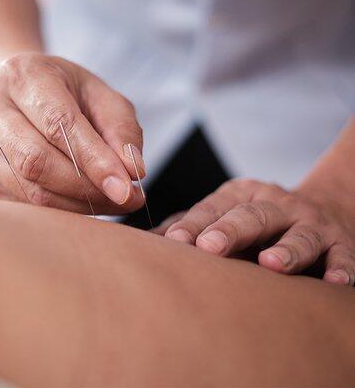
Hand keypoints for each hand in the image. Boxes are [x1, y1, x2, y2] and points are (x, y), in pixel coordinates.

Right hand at [0, 53, 144, 213]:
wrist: (19, 92)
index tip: (126, 188)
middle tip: (126, 198)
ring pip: (29, 189)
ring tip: (111, 201)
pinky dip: (61, 211)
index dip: (93, 160)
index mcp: (22, 75)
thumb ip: (121, 129)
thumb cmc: (66, 92)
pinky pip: (25, 204)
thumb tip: (132, 172)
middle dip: (85, 188)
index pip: (57, 124)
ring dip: (77, 205)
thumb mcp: (100, 95)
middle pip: (36, 161)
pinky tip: (85, 202)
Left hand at [159, 178, 354, 285]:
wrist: (323, 209)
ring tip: (271, 264)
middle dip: (230, 230)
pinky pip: (343, 255)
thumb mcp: (223, 213)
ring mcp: (309, 222)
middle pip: (252, 215)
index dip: (194, 224)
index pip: (213, 208)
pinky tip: (335, 281)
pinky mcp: (340, 242)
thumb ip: (188, 226)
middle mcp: (275, 204)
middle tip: (209, 247)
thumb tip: (140, 242)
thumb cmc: (256, 221)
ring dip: (286, 249)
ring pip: (298, 234)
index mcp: (240, 195)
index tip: (173, 241)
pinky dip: (341, 267)